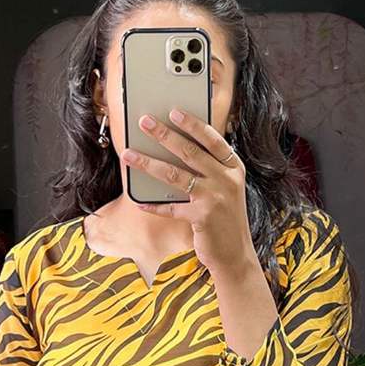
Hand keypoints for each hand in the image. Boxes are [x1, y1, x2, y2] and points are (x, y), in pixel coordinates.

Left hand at [121, 108, 255, 276]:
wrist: (235, 254)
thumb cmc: (224, 220)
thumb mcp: (225, 190)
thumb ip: (208, 172)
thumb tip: (176, 153)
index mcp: (233, 168)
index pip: (212, 140)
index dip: (193, 124)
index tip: (174, 111)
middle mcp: (226, 179)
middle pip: (190, 151)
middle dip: (164, 134)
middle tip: (144, 122)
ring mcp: (215, 197)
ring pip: (174, 175)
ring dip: (148, 163)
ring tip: (129, 154)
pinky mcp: (202, 217)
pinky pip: (170, 208)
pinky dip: (153, 206)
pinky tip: (139, 203)